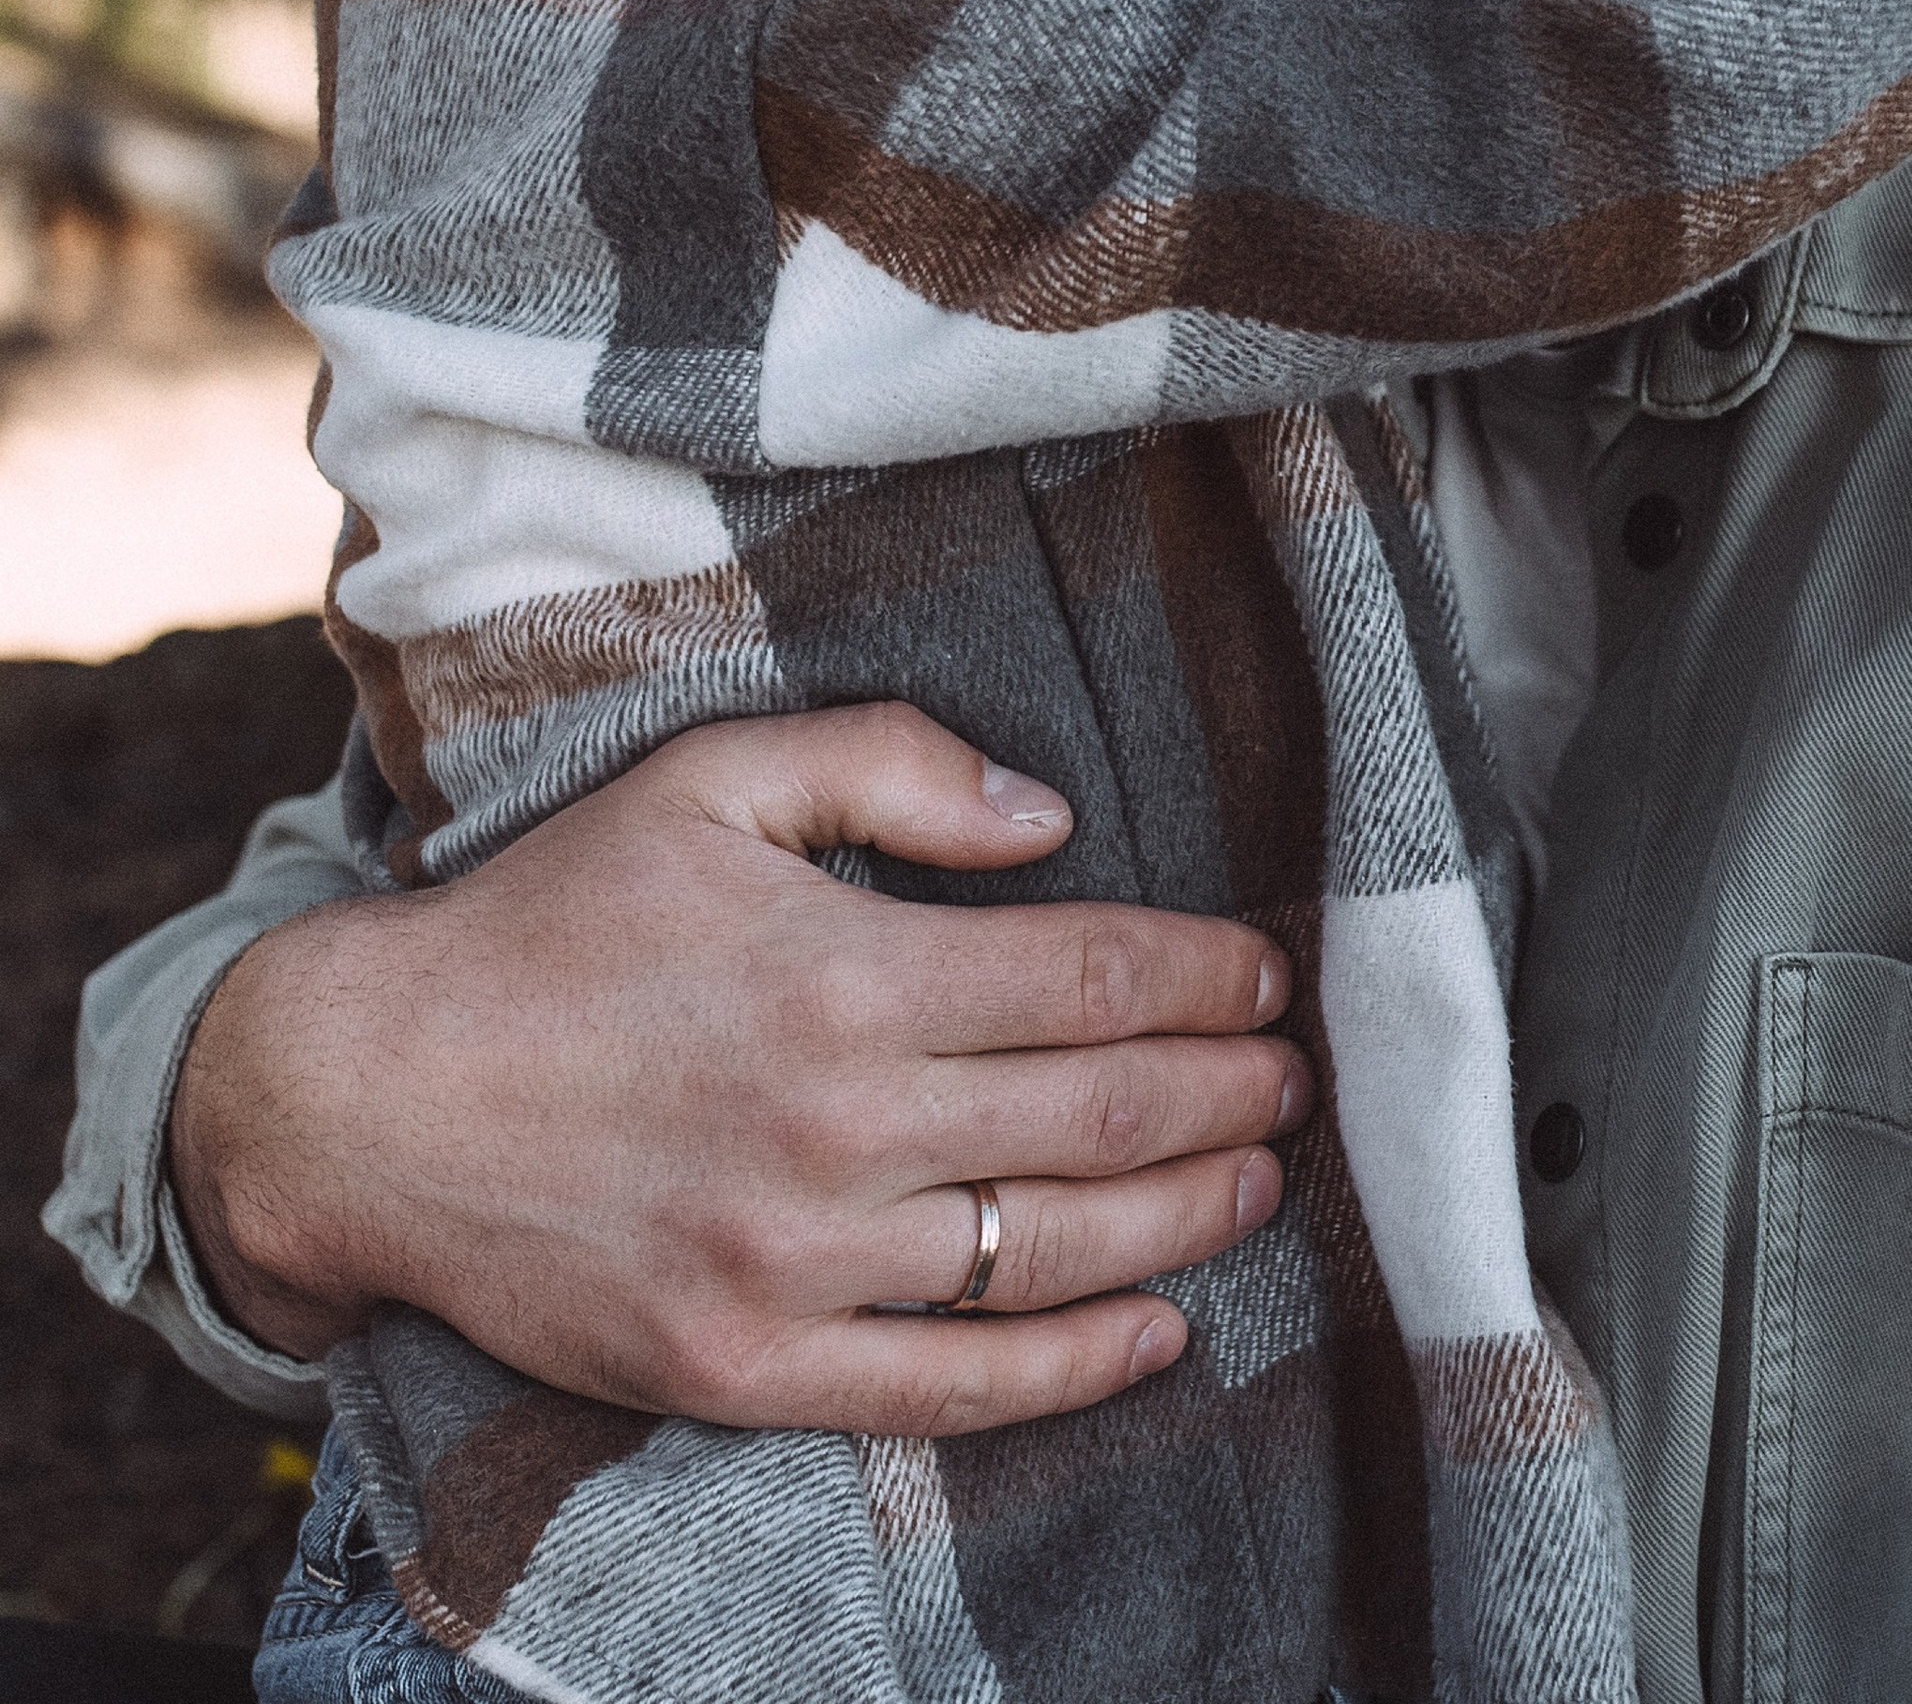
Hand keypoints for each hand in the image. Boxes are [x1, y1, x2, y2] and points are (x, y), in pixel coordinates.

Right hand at [170, 704, 1304, 1439]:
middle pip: (1099, 1114)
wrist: (372, 1098)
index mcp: (842, 971)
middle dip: (1228, 1089)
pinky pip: (951, 1388)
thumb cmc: (552, 921)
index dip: (1203, 974)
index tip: (1268, 971)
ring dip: (1188, 1215)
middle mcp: (838, 1126)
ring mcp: (796, 1265)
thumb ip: (889, 764)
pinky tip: (1158, 1329)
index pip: (1085, 973)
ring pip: (1051, 1250)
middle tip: (1298, 1073)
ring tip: (1264, 1178)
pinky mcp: (747, 1368)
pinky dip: (1075, 1366)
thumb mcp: (708, 780)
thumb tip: (1053, 817)